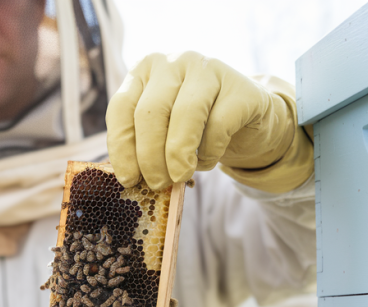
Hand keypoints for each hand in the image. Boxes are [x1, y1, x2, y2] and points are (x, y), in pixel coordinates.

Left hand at [106, 51, 312, 191]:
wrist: (246, 119)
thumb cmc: (194, 128)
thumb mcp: (162, 131)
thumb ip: (144, 145)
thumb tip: (131, 179)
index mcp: (144, 69)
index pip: (122, 107)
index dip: (121, 147)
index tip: (128, 179)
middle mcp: (174, 62)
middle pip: (151, 112)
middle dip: (150, 156)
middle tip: (156, 184)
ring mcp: (208, 69)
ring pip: (185, 114)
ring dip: (178, 155)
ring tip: (180, 177)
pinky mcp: (241, 88)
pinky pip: (219, 125)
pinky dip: (210, 152)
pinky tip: (207, 160)